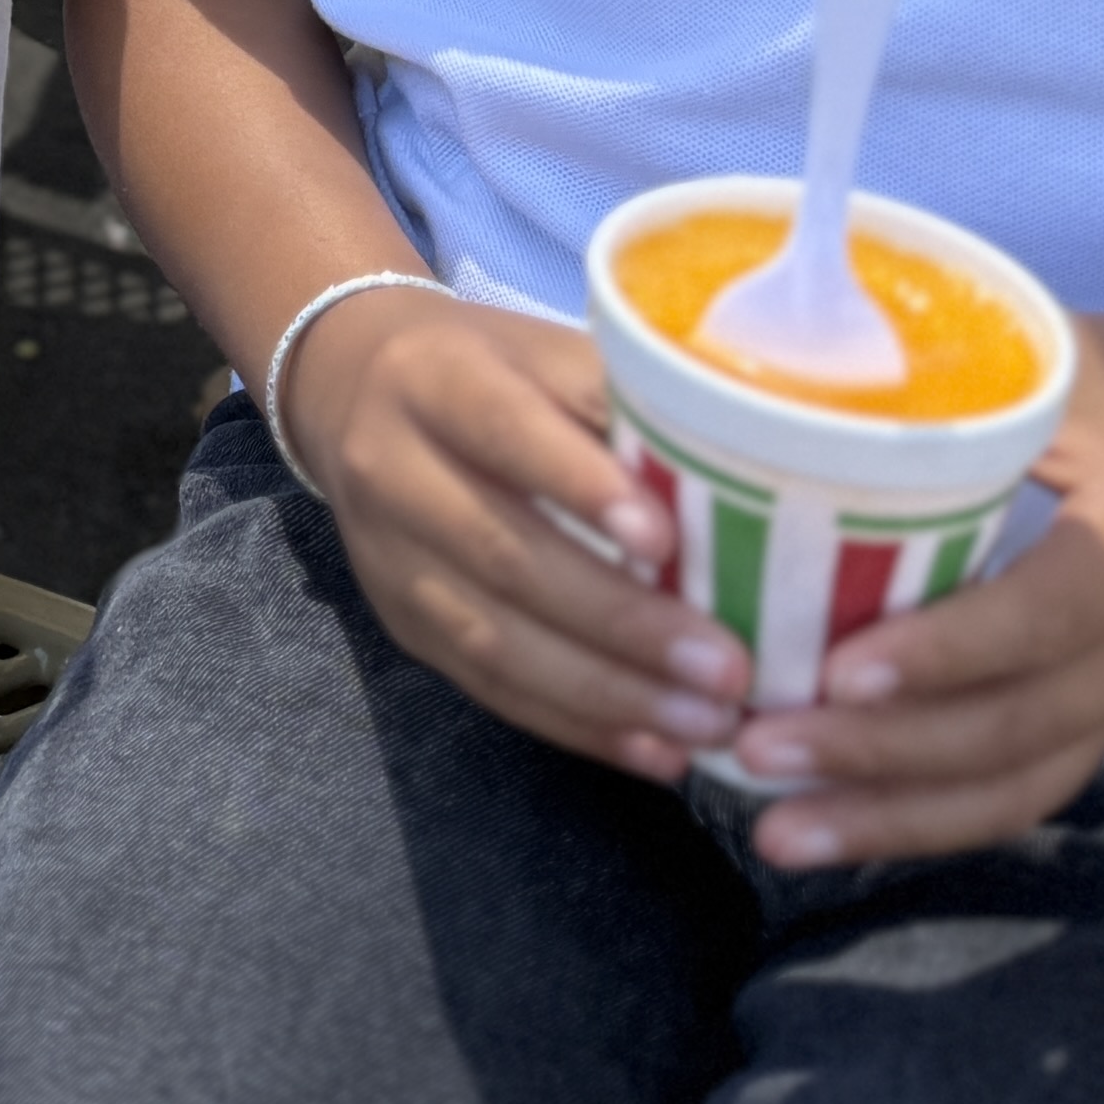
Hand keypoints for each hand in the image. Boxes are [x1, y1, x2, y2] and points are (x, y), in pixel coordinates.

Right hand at [284, 285, 751, 782]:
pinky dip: (577, 728)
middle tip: (726, 669)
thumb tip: (748, 468)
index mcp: (436, 380)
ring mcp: (390, 556)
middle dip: (621, 621)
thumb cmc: (493, 369)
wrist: (356, 388)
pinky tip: (653, 752)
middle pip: (503, 554)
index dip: (580, 485)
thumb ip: (622, 399)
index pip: (504, 431)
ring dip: (607, 694)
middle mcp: (394, 468)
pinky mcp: (403, 623)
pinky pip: (489, 688)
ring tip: (706, 726)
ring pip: (493, 638)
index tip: (665, 542)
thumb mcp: (546, 351)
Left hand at [722, 309, 1103, 865]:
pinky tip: (828, 827)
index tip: (837, 670)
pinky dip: (925, 820)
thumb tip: (778, 342)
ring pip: (1019, 784)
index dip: (948, 651)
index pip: (1048, 614)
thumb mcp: (1054, 354)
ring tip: (776, 832)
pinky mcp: (1100, 723)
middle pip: (1021, 727)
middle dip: (886, 754)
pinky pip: (1018, 791)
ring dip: (896, 817)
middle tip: (757, 751)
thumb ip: (942, 362)